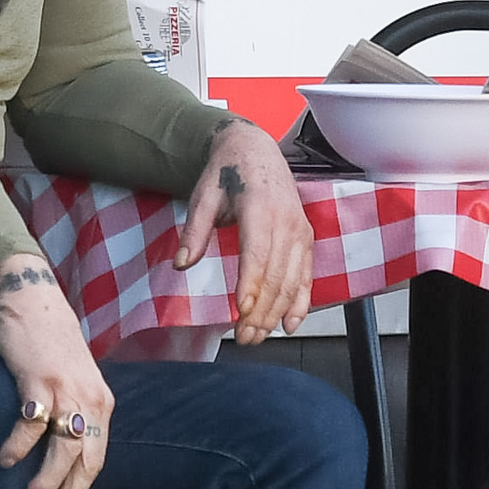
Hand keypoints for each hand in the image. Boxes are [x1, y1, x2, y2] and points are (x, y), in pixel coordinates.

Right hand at [0, 254, 114, 488]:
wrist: (33, 301)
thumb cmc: (48, 345)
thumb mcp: (72, 381)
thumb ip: (71, 413)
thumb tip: (59, 457)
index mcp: (100, 402)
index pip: (97, 458)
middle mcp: (90, 398)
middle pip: (85, 458)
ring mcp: (66, 389)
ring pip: (64, 445)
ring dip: (48, 477)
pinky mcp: (39, 379)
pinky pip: (32, 422)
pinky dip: (20, 445)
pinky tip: (5, 459)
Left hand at [176, 118, 313, 344]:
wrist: (255, 151)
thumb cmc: (226, 175)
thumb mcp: (203, 196)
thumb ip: (194, 231)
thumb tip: (181, 265)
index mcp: (259, 208)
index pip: (258, 253)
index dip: (251, 283)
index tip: (241, 310)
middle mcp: (286, 221)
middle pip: (277, 274)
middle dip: (261, 310)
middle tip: (242, 337)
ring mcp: (300, 231)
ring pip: (292, 280)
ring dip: (276, 313)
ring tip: (257, 337)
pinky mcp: (306, 238)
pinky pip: (307, 276)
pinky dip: (301, 303)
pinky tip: (289, 325)